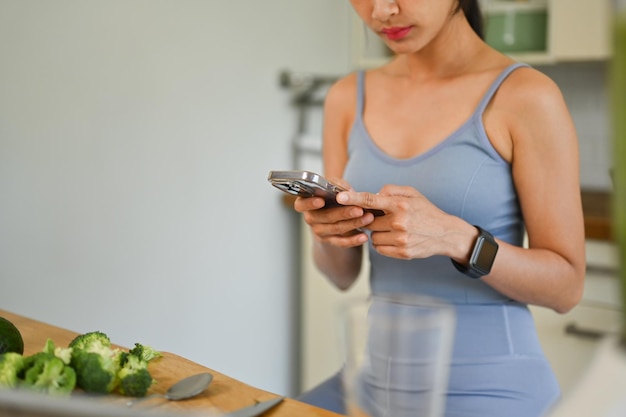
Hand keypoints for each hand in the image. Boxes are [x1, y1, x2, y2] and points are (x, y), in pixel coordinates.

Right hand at [293, 178, 374, 247]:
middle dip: (343, 213)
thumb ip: (338, 185)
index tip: (321, 200)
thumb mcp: (333, 187)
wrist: (336, 214)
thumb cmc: (333, 196)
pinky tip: (364, 237)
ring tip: (368, 218)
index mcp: (306, 203)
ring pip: (336, 229)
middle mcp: (311, 218)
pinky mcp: (330, 241)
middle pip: (325, 217)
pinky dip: (354, 240)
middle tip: (359, 209)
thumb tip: (348, 191)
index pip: (301, 205)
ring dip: (353, 224)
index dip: (309, 203)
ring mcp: (320, 231)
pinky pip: (341, 243)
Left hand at [336, 185, 463, 258]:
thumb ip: (391, 190)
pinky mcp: (402, 253)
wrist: (446, 234)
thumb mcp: (412, 193)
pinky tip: (395, 238)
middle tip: (383, 218)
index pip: (371, 200)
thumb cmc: (426, 211)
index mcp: (400, 204)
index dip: (353, 198)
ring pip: (372, 237)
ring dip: (378, 233)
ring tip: (393, 229)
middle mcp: (399, 222)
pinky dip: (383, 244)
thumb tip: (373, 194)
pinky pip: (379, 248)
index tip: (339, 197)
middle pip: (368, 222)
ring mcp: (400, 239)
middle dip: (371, 220)